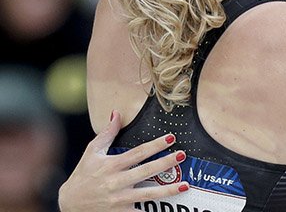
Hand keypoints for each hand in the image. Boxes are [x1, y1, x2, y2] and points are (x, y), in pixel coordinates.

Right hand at [58, 111, 188, 211]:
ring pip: (148, 195)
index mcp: (112, 165)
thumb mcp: (92, 152)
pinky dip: (153, 211)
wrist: (69, 204)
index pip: (138, 153)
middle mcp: (116, 182)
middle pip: (146, 171)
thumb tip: (117, 113)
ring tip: (185, 185)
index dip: (155, 145)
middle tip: (182, 155)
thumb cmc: (83, 175)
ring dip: (168, 190)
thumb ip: (107, 133)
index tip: (171, 137)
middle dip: (165, 163)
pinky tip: (172, 209)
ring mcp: (119, 200)